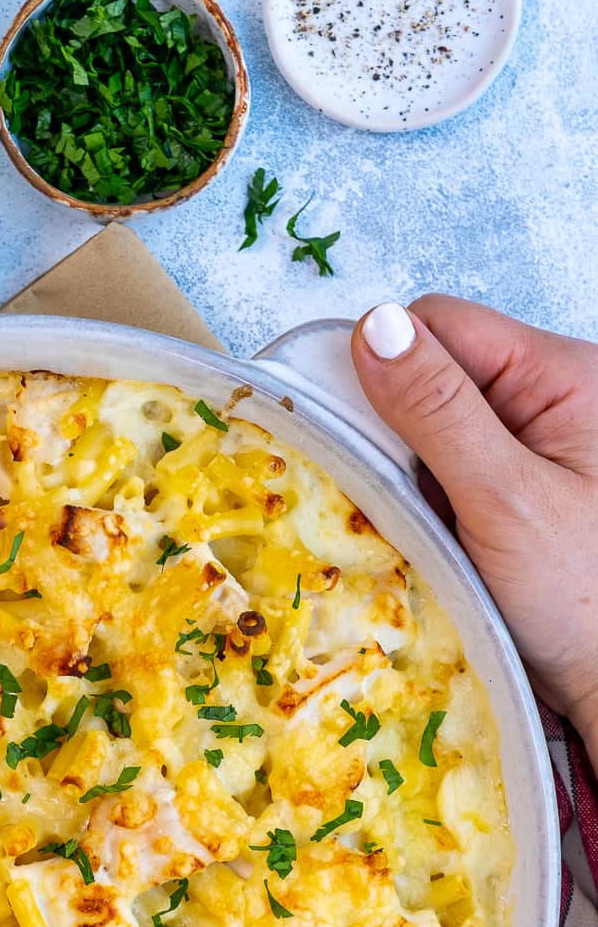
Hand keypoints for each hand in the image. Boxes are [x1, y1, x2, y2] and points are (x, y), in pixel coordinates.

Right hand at [351, 296, 597, 748]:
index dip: (384, 369)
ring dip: (407, 476)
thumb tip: (376, 329)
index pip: (442, 325)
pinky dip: (424, 506)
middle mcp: (553, 399)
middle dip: (395, 432)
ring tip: (415, 530)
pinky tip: (428, 544)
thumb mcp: (504, 500)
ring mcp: (535, 449)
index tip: (352, 435)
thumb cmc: (583, 601)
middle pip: (434, 372)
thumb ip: (439, 410)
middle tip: (393, 500)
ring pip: (432, 428)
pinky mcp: (516, 494)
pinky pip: (446, 475)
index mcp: (566, 376)